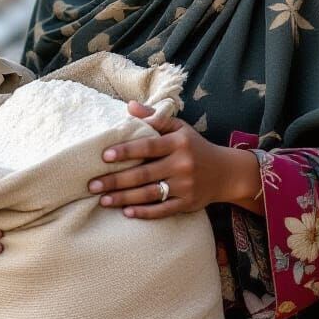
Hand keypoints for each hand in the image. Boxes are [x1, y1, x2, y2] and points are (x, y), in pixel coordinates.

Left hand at [87, 101, 260, 218]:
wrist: (226, 172)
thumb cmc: (194, 146)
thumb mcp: (178, 127)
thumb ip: (154, 116)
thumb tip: (129, 106)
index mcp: (178, 142)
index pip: (148, 146)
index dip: (126, 151)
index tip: (104, 155)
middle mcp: (182, 164)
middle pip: (144, 174)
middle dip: (116, 180)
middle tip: (92, 185)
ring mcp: (185, 186)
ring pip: (150, 194)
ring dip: (124, 198)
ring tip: (103, 200)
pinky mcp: (188, 204)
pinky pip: (163, 210)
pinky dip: (144, 212)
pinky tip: (126, 212)